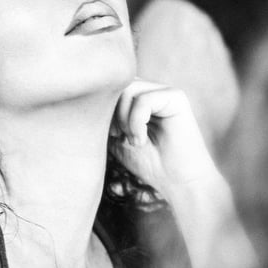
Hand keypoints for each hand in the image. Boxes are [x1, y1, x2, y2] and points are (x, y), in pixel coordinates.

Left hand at [113, 79, 258, 267]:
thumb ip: (105, 120)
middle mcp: (153, 90)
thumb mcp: (117, 139)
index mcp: (140, 98)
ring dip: (123, 118)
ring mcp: (165, 92)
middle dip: (111, 111)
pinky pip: (144, 99)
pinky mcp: (176, 98)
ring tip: (131, 140)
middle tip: (117, 136)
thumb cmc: (150, 164)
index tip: (109, 135)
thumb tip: (86, 100)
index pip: (112, 87)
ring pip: (128, 88)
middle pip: (118, 83)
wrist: (180, 183)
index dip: (103, 108)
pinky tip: (141, 140)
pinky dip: (136, 122)